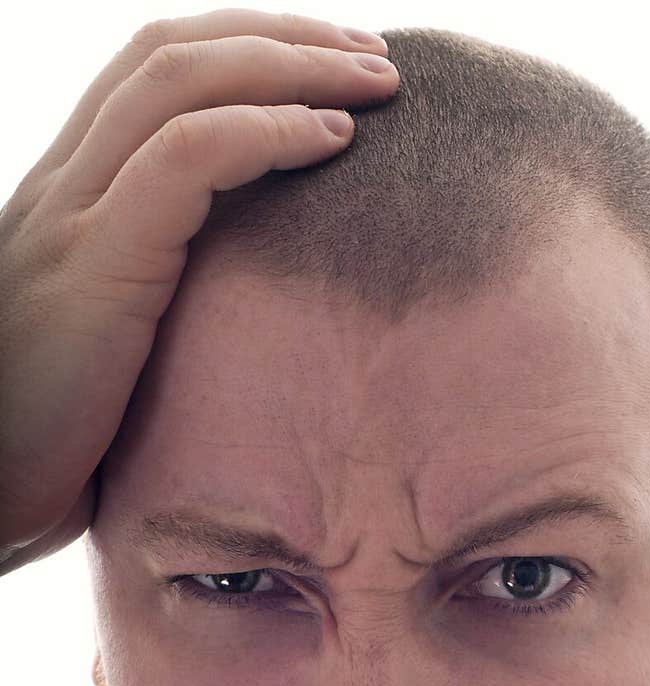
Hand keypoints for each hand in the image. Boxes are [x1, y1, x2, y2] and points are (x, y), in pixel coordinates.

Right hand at [0, 11, 397, 572]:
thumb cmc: (45, 450)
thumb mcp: (108, 353)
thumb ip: (156, 302)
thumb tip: (241, 310)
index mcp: (69, 202)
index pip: (154, 79)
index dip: (247, 53)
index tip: (333, 74)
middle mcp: (62, 188)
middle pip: (173, 54)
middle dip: (285, 39)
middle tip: (376, 57)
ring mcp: (71, 218)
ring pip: (180, 81)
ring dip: (293, 66)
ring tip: (376, 80)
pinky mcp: (94, 266)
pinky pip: (185, 158)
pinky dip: (267, 132)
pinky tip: (332, 138)